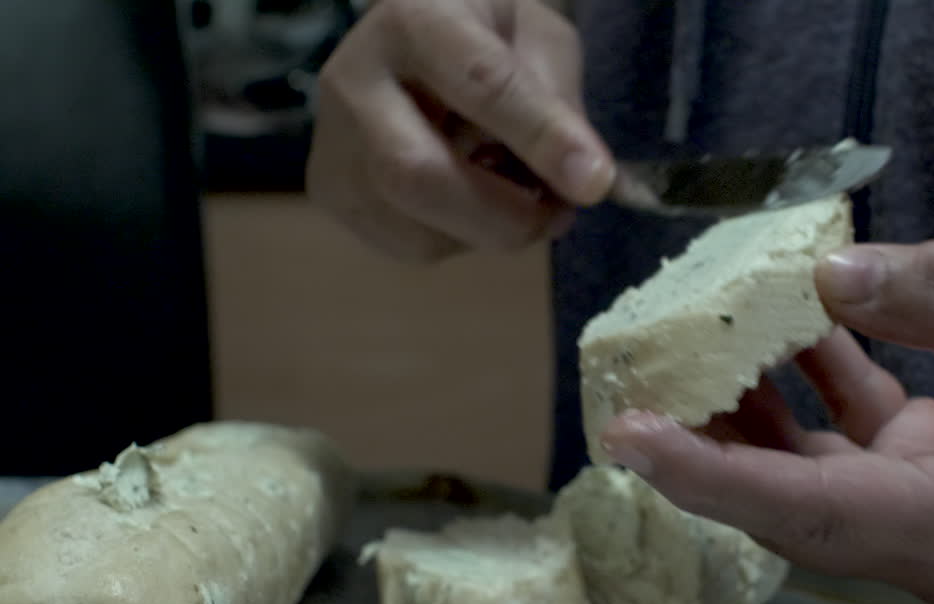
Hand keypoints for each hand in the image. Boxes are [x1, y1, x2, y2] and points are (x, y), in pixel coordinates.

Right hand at [306, 0, 613, 261]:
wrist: (419, 44)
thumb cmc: (490, 37)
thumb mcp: (539, 41)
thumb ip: (560, 102)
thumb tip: (586, 181)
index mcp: (415, 18)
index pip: (479, 83)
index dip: (540, 137)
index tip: (594, 182)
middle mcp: (354, 78)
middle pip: (416, 173)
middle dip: (504, 216)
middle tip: (559, 215)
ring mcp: (332, 141)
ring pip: (414, 226)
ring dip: (489, 232)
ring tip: (520, 199)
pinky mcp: (332, 192)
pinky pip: (408, 245)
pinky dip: (461, 239)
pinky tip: (473, 201)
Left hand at [601, 241, 933, 603]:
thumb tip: (829, 273)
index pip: (823, 516)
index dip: (720, 482)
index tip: (633, 442)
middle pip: (795, 505)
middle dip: (706, 449)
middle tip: (626, 386)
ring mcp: (926, 515)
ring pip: (806, 474)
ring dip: (744, 412)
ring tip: (680, 346)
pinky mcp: (922, 479)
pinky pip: (842, 438)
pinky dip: (806, 384)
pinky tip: (782, 323)